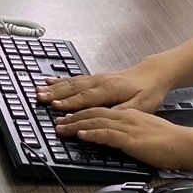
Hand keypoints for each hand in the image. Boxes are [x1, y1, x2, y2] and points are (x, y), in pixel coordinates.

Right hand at [39, 59, 173, 112]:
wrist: (153, 74)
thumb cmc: (149, 90)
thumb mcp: (141, 106)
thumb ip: (121, 112)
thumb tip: (105, 118)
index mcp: (110, 89)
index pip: (86, 98)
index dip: (70, 103)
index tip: (55, 106)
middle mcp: (100, 81)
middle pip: (73, 88)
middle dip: (54, 94)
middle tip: (39, 98)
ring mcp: (96, 78)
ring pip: (71, 82)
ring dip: (54, 87)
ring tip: (39, 91)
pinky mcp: (95, 78)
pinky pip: (74, 79)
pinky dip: (60, 81)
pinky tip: (50, 81)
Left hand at [50, 106, 188, 168]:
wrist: (184, 144)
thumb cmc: (169, 141)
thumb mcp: (144, 131)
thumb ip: (128, 132)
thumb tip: (114, 138)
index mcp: (129, 113)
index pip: (100, 110)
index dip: (81, 112)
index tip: (67, 115)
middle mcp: (125, 116)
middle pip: (93, 113)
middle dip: (72, 116)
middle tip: (57, 121)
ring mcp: (127, 126)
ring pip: (95, 121)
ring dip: (75, 124)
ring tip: (61, 128)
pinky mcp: (130, 139)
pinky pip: (106, 134)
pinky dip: (92, 133)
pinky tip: (81, 135)